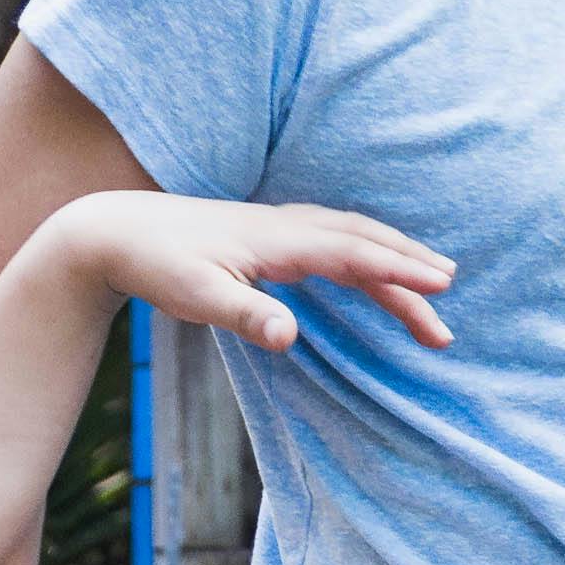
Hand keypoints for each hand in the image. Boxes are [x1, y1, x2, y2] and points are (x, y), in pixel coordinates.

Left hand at [57, 195, 452, 358]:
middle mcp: (285, 227)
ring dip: (392, 255)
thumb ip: (246, 316)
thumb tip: (290, 337)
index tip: (441, 286)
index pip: (353, 254)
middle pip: (363, 240)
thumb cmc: (155, 264)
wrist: (115, 229)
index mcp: (277, 241)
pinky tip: (369, 265)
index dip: (399, 270)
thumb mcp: (195, 297)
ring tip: (429, 280)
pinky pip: (332, 237)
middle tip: (449, 292)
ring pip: (351, 235)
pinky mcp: (268, 235)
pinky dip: (364, 249)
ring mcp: (278, 227)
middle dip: (409, 264)